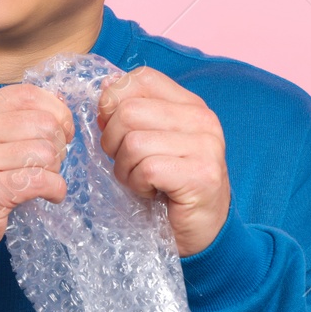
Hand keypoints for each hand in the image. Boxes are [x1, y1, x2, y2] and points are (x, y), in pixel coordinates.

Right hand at [0, 83, 74, 263]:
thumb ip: (9, 118)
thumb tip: (58, 100)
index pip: (25, 94)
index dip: (56, 110)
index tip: (62, 131)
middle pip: (42, 122)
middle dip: (59, 144)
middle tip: (50, 163)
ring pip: (45, 152)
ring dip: (55, 170)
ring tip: (44, 181)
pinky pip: (41, 180)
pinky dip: (56, 189)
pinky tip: (50, 195)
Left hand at [96, 67, 229, 256]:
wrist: (203, 233)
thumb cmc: (170, 187)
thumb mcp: (151, 142)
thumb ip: (132, 113)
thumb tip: (105, 86)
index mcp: (190, 105)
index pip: (141, 78)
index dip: (114, 102)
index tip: (116, 131)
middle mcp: (202, 120)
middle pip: (129, 111)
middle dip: (113, 143)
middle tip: (129, 165)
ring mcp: (205, 147)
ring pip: (133, 142)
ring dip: (125, 169)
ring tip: (143, 181)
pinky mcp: (200, 175)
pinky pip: (146, 169)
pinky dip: (138, 185)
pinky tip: (153, 192)